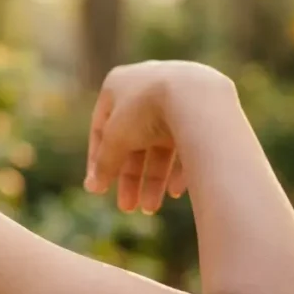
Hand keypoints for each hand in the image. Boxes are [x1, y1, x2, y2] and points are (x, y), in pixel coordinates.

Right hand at [84, 61, 234, 213]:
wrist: (196, 96)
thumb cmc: (145, 110)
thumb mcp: (115, 139)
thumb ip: (103, 164)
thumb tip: (92, 187)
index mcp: (117, 85)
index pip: (101, 128)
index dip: (99, 160)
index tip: (99, 187)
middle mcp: (146, 88)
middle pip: (133, 142)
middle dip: (130, 178)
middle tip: (127, 207)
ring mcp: (176, 98)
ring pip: (160, 147)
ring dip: (153, 180)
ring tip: (151, 208)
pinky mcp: (201, 110)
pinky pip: (186, 143)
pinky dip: (179, 169)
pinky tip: (176, 192)